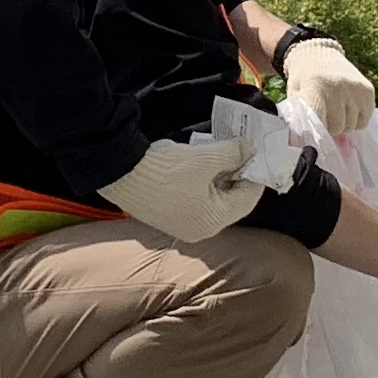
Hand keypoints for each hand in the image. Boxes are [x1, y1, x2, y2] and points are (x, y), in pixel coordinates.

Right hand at [99, 133, 260, 242]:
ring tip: (217, 151)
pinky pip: (191, 198)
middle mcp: (199, 229)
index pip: (248, 199)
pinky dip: (198, 181)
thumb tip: (250, 148)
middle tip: (239, 149)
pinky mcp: (163, 215)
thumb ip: (235, 152)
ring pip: (209, 198)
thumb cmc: (169, 170)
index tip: (258, 152)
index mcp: (214, 222)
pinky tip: (194, 161)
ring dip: (215, 175)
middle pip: (228, 200)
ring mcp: (179, 224)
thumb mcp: (208, 157)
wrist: (120, 171)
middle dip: (235, 173)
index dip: (256, 173)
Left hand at [275, 34, 376, 141]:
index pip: (320, 123)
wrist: (316, 53)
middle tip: (325, 118)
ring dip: (344, 124)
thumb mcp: (294, 96)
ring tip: (335, 112)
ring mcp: (355, 87)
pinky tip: (347, 109)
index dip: (317, 132)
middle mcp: (338, 86)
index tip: (314, 132)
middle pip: (338, 127)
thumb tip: (304, 144)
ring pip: (352, 125)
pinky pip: (365, 119)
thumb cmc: (303, 80)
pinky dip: (356, 119)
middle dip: (330, 128)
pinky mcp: (368, 89)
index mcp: (315, 88)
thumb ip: (298, 119)